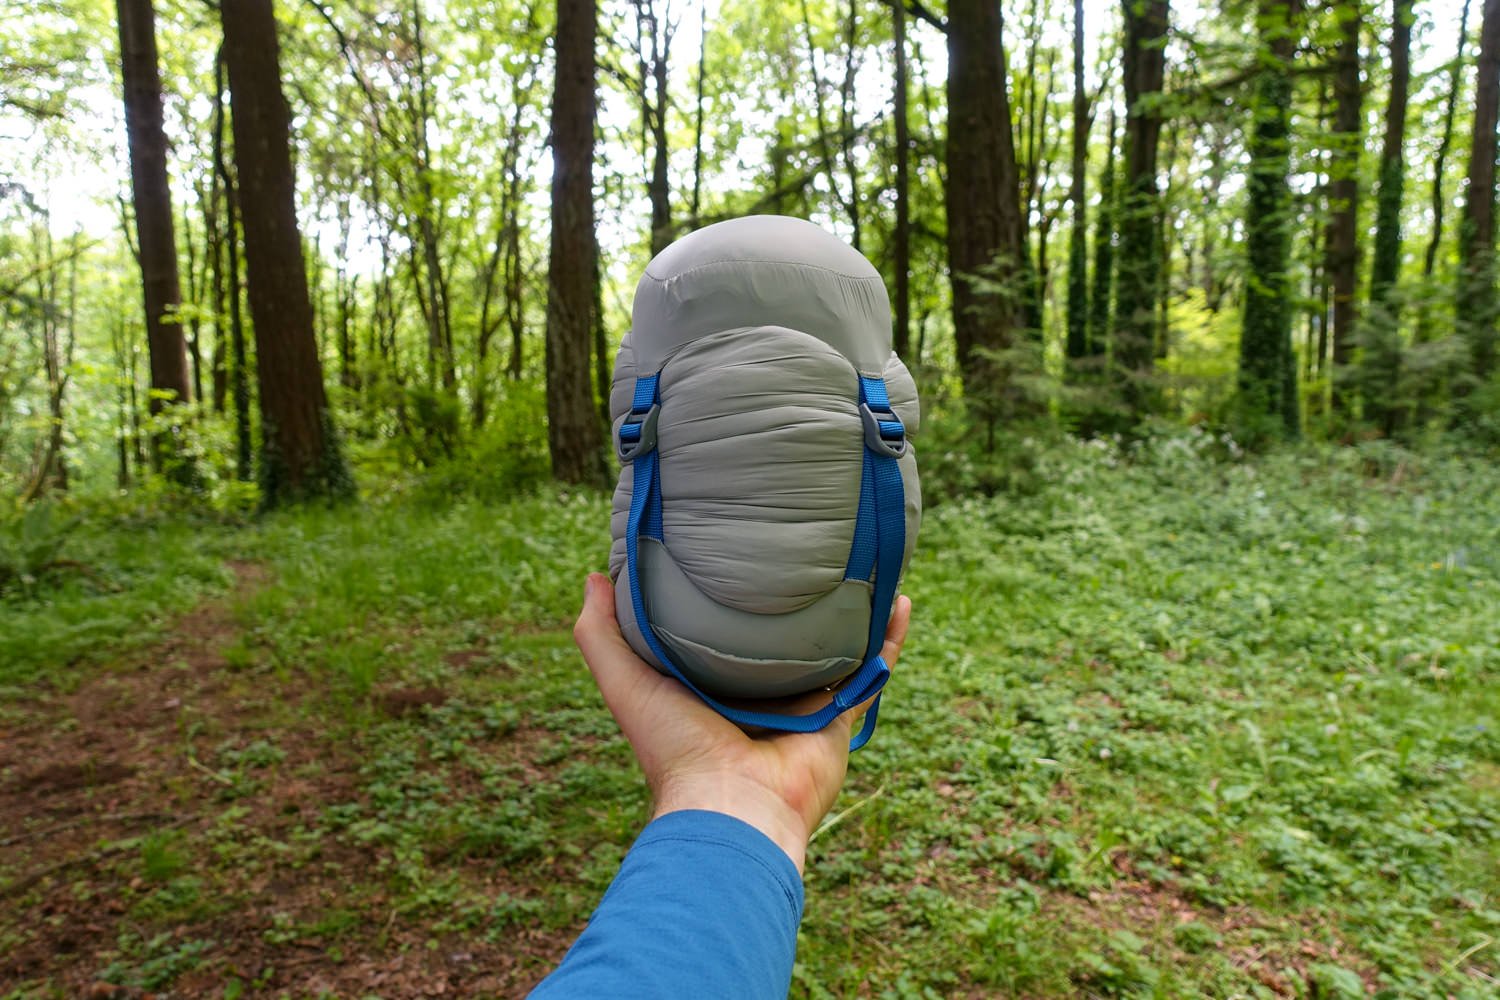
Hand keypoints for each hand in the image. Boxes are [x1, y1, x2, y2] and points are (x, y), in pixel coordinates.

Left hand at [573, 573, 911, 873]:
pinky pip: (872, 671)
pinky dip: (890, 637)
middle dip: (794, 602)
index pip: (722, 634)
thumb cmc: (675, 748)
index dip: (728, 598)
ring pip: (834, 649)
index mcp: (712, 688)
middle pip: (783, 640)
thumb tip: (595, 575)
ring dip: (851, 612)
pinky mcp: (838, 717)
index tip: (733, 550)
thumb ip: (601, 634)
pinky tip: (899, 599)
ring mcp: (803, 706)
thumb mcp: (626, 681)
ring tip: (862, 567)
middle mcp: (759, 696)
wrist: (732, 805)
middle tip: (806, 552)